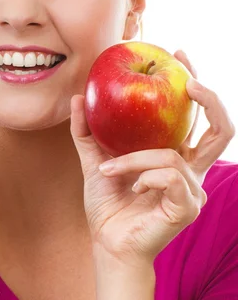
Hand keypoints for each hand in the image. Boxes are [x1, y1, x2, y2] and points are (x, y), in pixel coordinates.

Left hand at [70, 50, 235, 265]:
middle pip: (221, 129)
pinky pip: (168, 176)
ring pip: (173, 155)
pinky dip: (142, 175)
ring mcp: (193, 190)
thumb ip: (87, 132)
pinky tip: (131, 189)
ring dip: (134, 158)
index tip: (175, 55)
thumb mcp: (94, 161)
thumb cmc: (108, 205)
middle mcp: (191, 171)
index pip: (196, 117)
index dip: (193, 84)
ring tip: (109, 169)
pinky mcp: (187, 207)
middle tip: (186, 80)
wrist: (107, 243)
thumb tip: (78, 97)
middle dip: (209, 98)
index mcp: (175, 157)